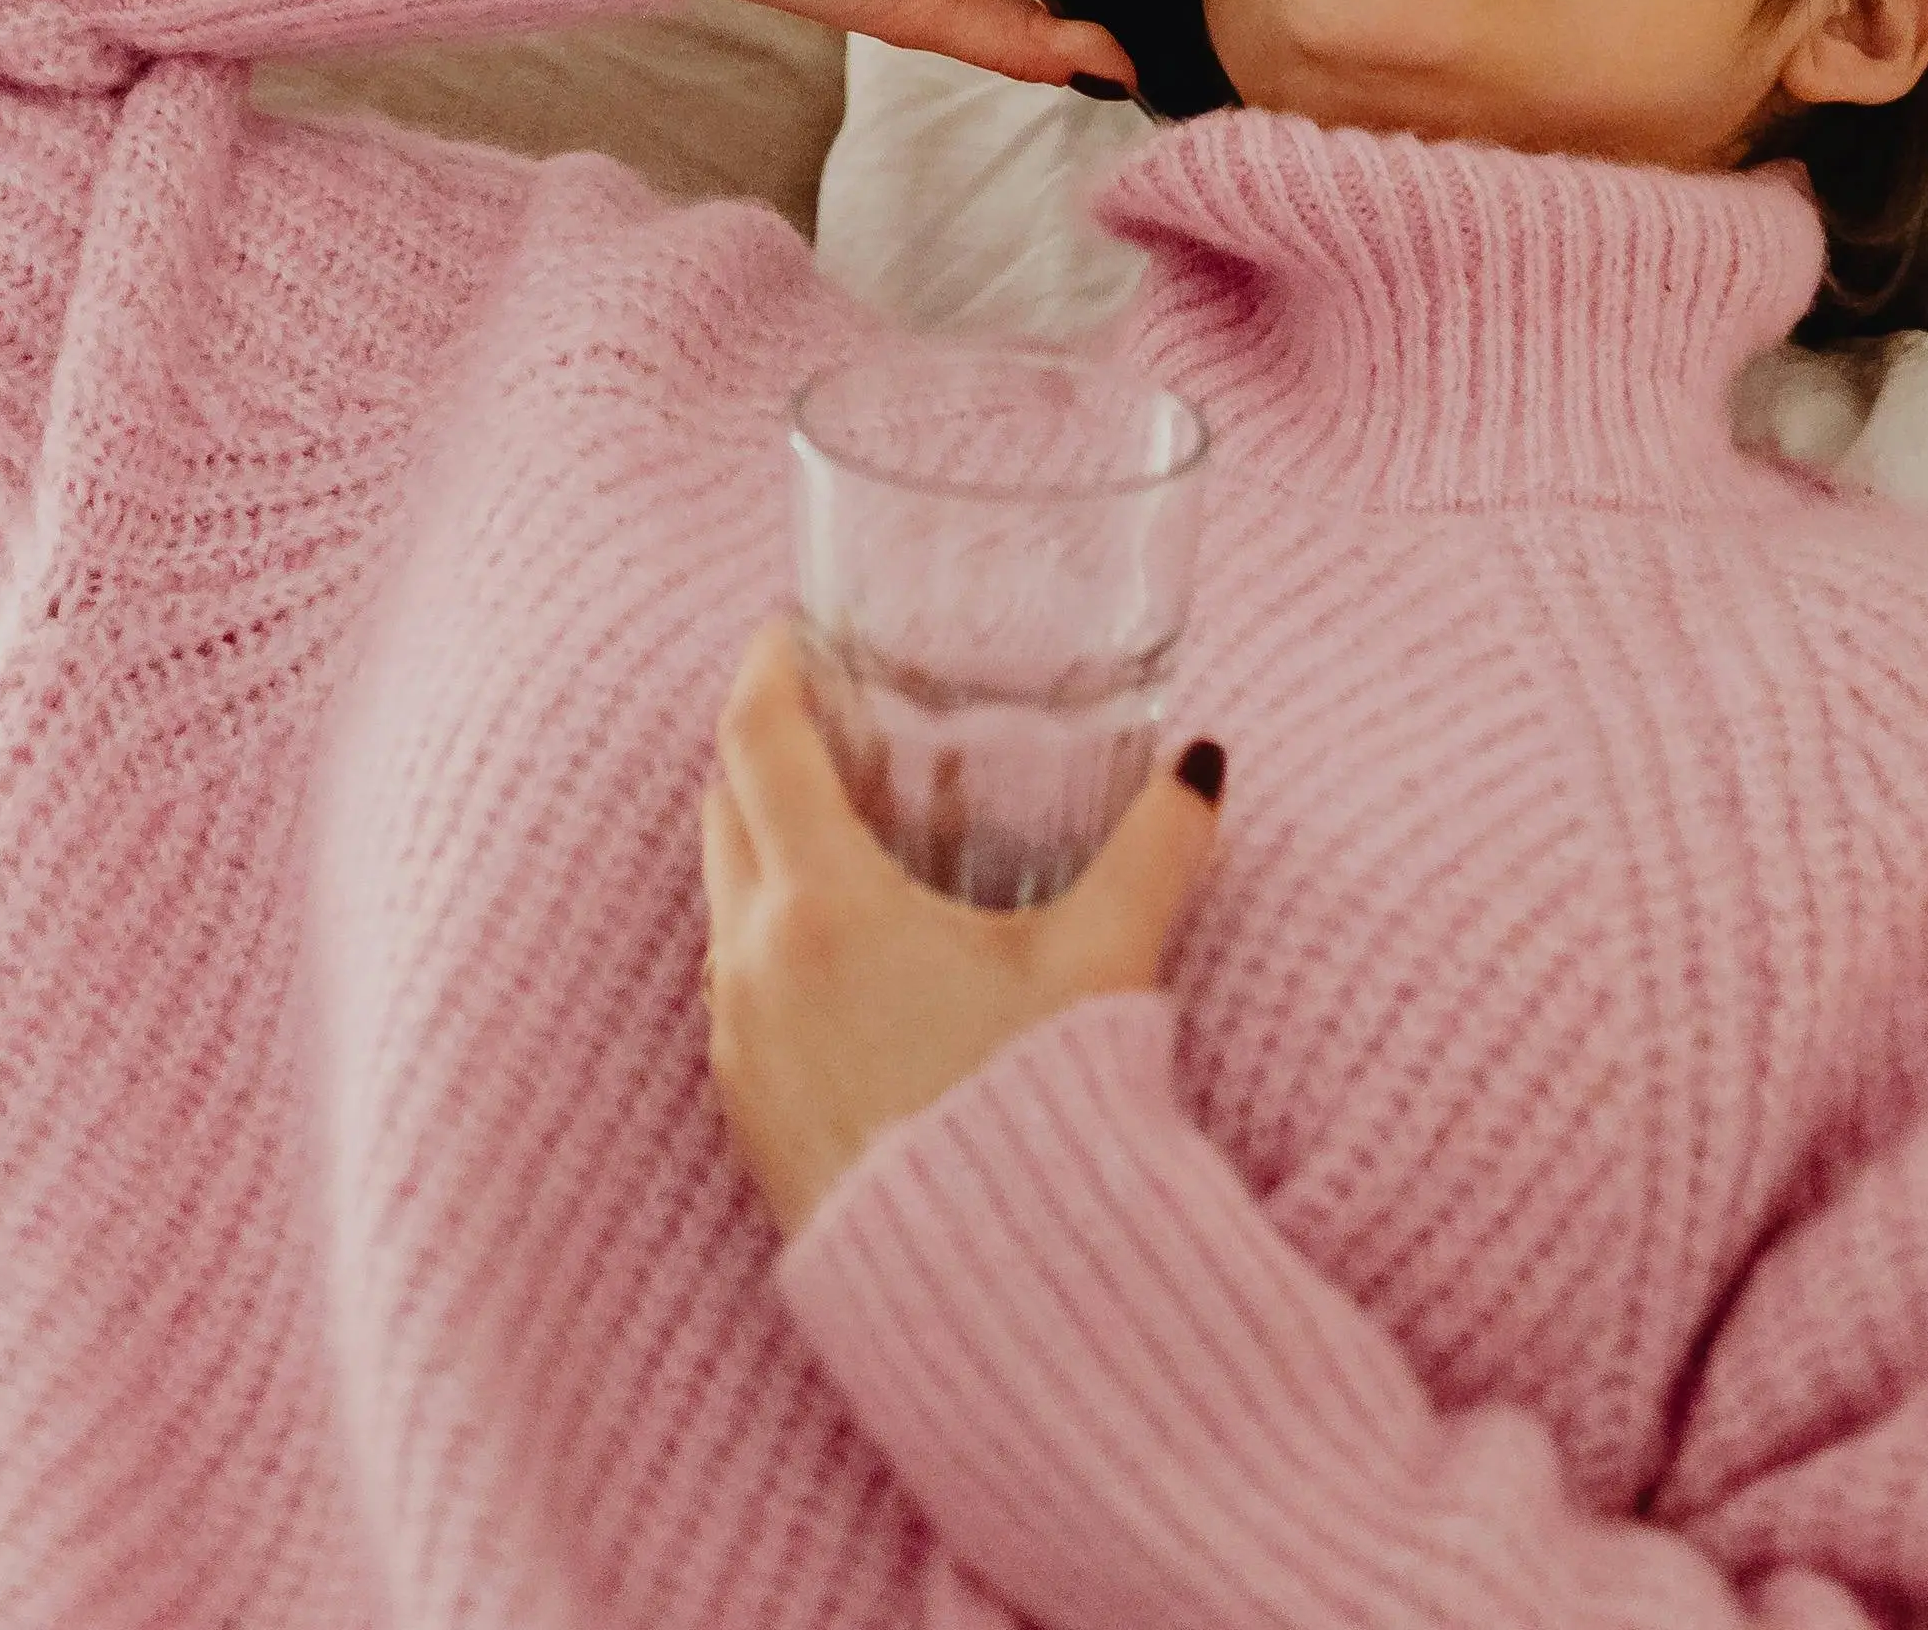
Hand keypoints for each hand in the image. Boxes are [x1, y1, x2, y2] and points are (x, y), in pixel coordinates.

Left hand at [697, 622, 1227, 1239]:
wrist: (987, 1297)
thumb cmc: (1036, 1117)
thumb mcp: (1104, 965)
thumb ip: (1157, 849)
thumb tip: (1205, 766)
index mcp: (823, 904)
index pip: (756, 741)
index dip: (767, 669)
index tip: (789, 629)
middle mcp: (753, 963)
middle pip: (722, 810)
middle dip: (765, 751)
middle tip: (828, 719)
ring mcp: (737, 1044)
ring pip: (722, 903)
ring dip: (764, 850)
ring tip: (843, 833)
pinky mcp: (745, 1115)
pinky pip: (734, 990)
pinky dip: (770, 940)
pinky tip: (848, 957)